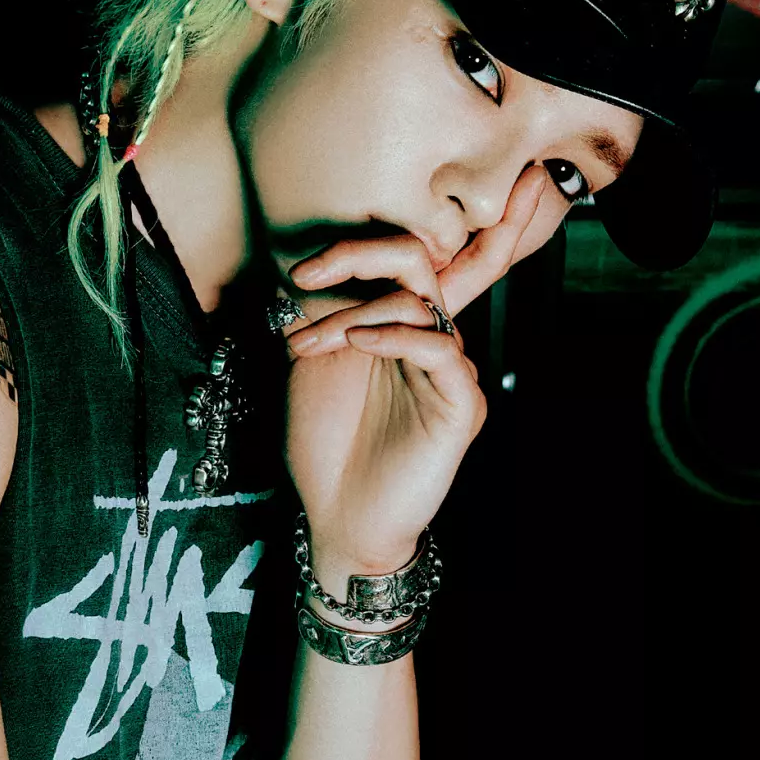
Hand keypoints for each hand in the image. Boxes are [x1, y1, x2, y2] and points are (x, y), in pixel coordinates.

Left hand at [277, 167, 547, 585]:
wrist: (339, 519)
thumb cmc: (325, 447)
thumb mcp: (311, 366)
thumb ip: (320, 312)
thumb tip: (299, 260)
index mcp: (399, 327)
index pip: (410, 260)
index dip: (367, 240)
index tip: (298, 268)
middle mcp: (431, 339)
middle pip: (419, 259)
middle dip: (360, 253)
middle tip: (307, 274)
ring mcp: (449, 369)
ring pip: (418, 301)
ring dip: (352, 313)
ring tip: (307, 347)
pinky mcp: (460, 403)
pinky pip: (438, 348)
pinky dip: (392, 336)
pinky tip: (355, 344)